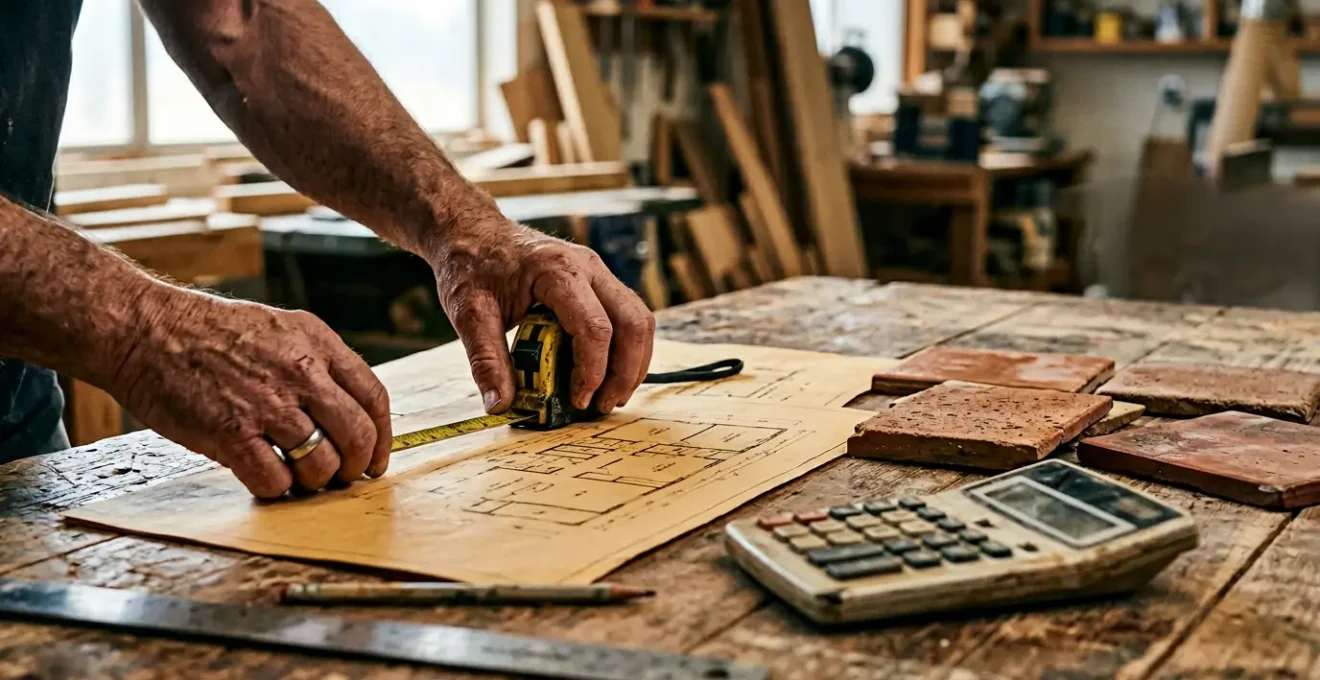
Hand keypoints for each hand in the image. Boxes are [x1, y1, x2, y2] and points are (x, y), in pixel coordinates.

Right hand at [109, 286, 391, 498]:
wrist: (144, 330)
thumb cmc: (209, 333)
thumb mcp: (280, 328)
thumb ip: (318, 364)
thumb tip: (347, 413)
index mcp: (317, 343)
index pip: (374, 398)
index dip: (383, 438)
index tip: (376, 459)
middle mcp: (300, 372)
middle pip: (358, 435)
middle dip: (357, 467)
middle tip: (343, 478)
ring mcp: (267, 404)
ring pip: (322, 464)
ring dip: (316, 482)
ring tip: (300, 479)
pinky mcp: (230, 433)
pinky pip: (275, 480)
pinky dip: (278, 490)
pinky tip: (266, 479)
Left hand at [431, 221, 654, 414]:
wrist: (473, 231)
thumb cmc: (472, 264)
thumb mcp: (468, 311)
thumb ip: (485, 359)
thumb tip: (499, 405)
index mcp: (557, 270)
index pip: (594, 327)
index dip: (593, 370)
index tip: (578, 400)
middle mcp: (587, 267)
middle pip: (632, 322)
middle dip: (625, 371)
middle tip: (603, 405)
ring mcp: (597, 272)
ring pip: (639, 319)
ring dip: (633, 362)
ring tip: (609, 396)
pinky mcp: (597, 282)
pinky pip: (628, 316)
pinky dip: (626, 349)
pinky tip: (607, 374)